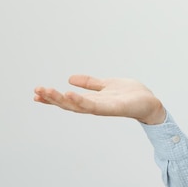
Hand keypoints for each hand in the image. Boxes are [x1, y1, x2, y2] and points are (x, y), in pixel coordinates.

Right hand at [34, 75, 165, 124]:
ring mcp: (103, 108)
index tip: (37, 92)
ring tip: (47, 91)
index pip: (69, 99)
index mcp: (93, 100)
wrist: (151, 102)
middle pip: (69, 104)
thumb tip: (70, 78)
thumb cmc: (132, 95)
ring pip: (78, 105)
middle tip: (36, 92)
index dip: (53, 97)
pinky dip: (80, 101)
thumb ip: (91, 83)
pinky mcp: (113, 108)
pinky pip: (94, 106)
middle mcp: (95, 106)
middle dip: (52, 98)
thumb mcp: (107, 84)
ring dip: (61, 99)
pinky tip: (69, 94)